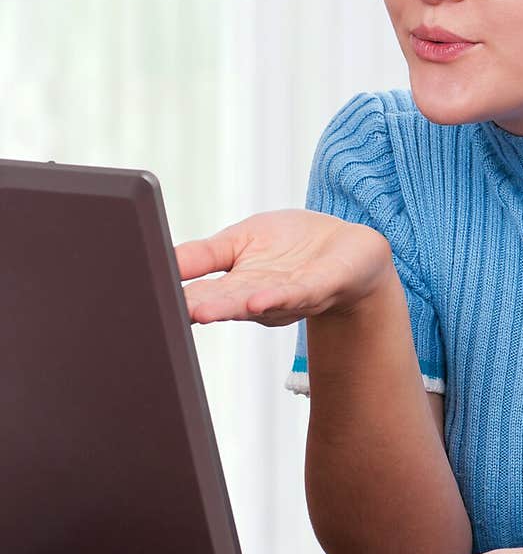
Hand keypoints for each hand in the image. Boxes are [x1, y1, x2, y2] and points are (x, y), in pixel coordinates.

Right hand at [174, 210, 392, 325]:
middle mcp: (255, 298)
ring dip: (227, 308)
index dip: (171, 296)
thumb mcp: (239, 242)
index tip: (141, 298)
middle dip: (194, 308)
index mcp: (234, 287)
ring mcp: (286, 296)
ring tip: (199, 311)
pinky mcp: (318, 287)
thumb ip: (202, 254)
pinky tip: (256, 299)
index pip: (197, 292)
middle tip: (165, 311)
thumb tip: (159, 256)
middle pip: (220, 304)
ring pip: (252, 304)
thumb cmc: (293, 247)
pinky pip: (293, 294)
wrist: (351, 253)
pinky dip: (275, 297)